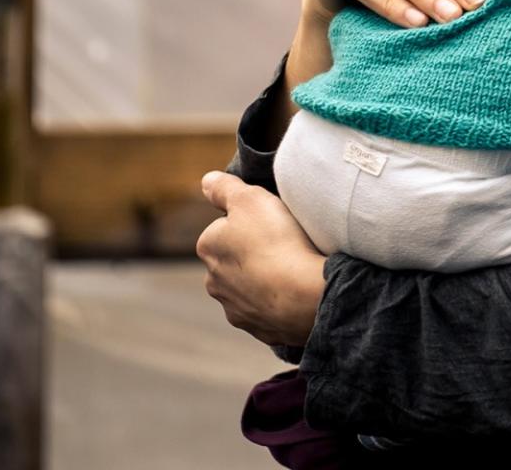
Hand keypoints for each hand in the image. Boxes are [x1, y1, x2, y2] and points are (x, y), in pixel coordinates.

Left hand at [197, 171, 327, 345]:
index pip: (225, 226)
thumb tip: (206, 181)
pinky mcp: (260, 330)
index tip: (270, 221)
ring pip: (250, 287)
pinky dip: (279, 302)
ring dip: (265, 280)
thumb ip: (224, 187)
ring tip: (293, 269)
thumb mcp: (250, 197)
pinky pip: (268, 310)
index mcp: (208, 248)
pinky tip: (296, 293)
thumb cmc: (276, 241)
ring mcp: (237, 310)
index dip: (250, 221)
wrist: (304, 296)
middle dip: (253, 253)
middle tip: (284, 243)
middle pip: (235, 259)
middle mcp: (214, 283)